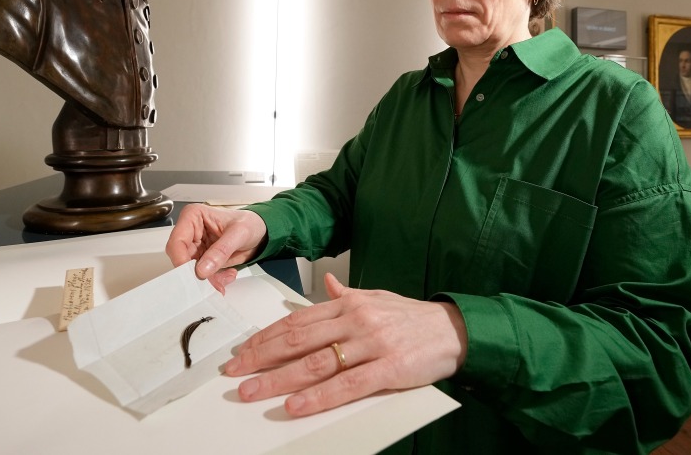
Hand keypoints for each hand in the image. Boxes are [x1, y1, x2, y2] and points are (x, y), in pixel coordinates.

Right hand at [165, 204, 267, 292]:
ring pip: (191, 270)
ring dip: (207, 280)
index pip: (177, 242)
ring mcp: (195, 247)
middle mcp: (190, 231)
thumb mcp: (239, 234)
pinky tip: (227, 275)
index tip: (195, 275)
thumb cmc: (249, 223)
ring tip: (224, 280)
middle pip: (181, 259)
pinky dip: (214, 280)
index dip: (182, 261)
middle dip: (197, 275)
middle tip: (213, 284)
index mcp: (193, 216)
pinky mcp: (202, 259)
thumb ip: (221, 251)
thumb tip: (203, 268)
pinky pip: (202, 275)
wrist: (259, 232)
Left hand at [223, 273, 467, 415]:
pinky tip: (296, 404)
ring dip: (279, 378)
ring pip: (315, 362)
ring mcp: (371, 343)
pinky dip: (318, 396)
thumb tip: (329, 284)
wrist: (455, 330)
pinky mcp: (388, 368)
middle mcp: (355, 320)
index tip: (243, 351)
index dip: (265, 337)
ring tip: (252, 390)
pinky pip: (347, 384)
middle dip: (261, 357)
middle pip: (297, 339)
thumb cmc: (414, 318)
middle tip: (235, 372)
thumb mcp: (378, 297)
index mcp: (349, 304)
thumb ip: (348, 295)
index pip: (296, 320)